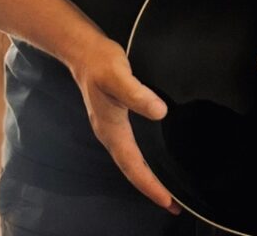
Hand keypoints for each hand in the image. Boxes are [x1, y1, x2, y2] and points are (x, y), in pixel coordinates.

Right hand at [67, 34, 180, 214]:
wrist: (84, 51)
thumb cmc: (100, 63)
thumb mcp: (119, 76)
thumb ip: (138, 94)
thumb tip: (160, 112)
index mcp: (111, 130)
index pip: (133, 166)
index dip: (151, 185)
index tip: (168, 201)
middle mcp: (110, 134)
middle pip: (131, 170)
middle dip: (151, 188)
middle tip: (172, 204)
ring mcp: (110, 127)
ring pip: (130, 160)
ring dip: (147, 175)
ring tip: (166, 188)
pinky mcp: (114, 117)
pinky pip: (130, 147)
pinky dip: (143, 159)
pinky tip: (153, 156)